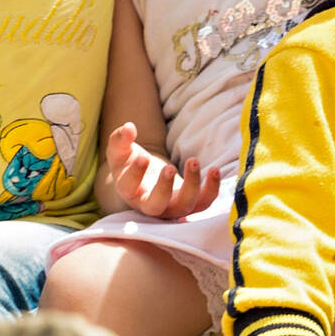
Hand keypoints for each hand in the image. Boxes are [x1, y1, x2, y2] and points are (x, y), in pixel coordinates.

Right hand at [97, 120, 222, 220]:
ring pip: (184, 205)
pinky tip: (214, 170)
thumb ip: (120, 139)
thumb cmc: (130, 163)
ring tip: (193, 161)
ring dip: (192, 186)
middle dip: (163, 188)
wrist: (147, 179)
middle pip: (156, 206)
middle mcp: (149, 205)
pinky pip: (204, 202)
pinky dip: (212, 189)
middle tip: (169, 167)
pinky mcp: (190, 204)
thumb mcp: (120, 151)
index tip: (143, 157)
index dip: (135, 174)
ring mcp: (172, 207)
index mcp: (129, 191)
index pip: (128, 187)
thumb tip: (129, 127)